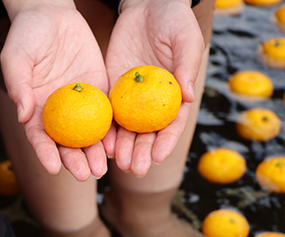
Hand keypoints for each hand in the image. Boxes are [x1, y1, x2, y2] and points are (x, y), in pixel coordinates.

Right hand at [0, 2, 112, 180]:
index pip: (39, 136)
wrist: (51, 13)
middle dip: (75, 160)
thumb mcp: (15, 58)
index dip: (45, 153)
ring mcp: (79, 101)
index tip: (53, 167)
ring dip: (95, 151)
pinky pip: (106, 111)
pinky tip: (117, 142)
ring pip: (88, 132)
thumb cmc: (26, 35)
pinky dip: (111, 129)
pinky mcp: (99, 89)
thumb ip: (18, 86)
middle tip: (85, 174)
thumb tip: (23, 116)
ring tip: (102, 167)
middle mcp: (58, 110)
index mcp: (35, 107)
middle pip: (66, 141)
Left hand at [105, 0, 204, 176]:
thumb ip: (186, 67)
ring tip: (116, 163)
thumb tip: (188, 98)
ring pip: (126, 128)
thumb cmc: (173, 21)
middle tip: (134, 169)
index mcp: (173, 95)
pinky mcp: (111, 88)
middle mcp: (151, 101)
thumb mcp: (186, 40)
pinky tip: (100, 142)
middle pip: (146, 133)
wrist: (146, 5)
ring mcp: (130, 97)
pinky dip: (105, 128)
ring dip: (121, 147)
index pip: (171, 124)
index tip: (158, 156)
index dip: (166, 141)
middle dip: (141, 153)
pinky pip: (107, 111)